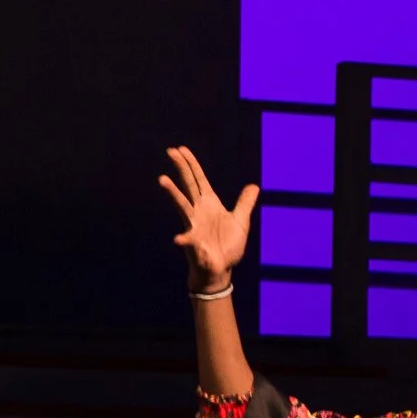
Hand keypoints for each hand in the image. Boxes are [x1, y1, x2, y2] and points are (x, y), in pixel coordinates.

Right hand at [159, 146, 256, 287]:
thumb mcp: (240, 221)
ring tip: (162, 180)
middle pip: (188, 186)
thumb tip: (254, 186)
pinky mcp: (195, 244)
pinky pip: (188, 241)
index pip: (198, 180)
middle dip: (180, 169)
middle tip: (170, 151)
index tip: (181, 149)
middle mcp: (198, 211)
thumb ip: (245, 203)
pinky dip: (184, 240)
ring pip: (182, 206)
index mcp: (209, 205)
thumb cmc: (227, 245)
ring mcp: (194, 226)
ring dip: (173, 193)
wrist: (220, 268)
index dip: (191, 164)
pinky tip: (179, 239)